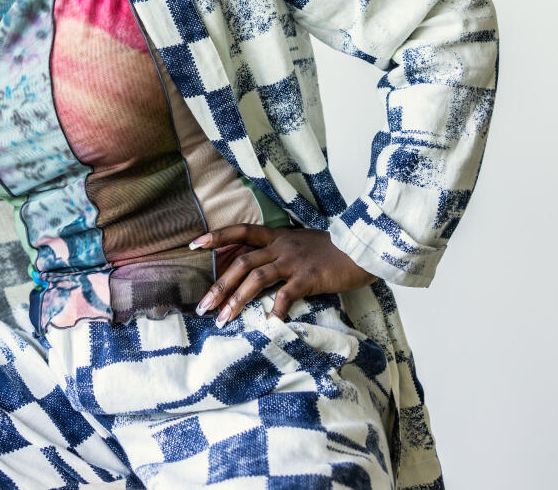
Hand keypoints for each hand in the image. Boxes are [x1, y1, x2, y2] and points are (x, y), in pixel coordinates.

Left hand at [190, 225, 378, 325]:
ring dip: (236, 300)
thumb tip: (261, 269)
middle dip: (219, 285)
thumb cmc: (335, 251)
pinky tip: (268, 326)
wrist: (363, 247)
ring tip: (222, 319)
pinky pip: (286, 295)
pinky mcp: (309, 277)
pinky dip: (275, 311)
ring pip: (256, 277)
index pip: (241, 231)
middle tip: (203, 306)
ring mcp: (294, 261)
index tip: (193, 244)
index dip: (217, 236)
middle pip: (242, 262)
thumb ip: (282, 253)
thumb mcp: (303, 244)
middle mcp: (281, 246)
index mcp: (278, 237)